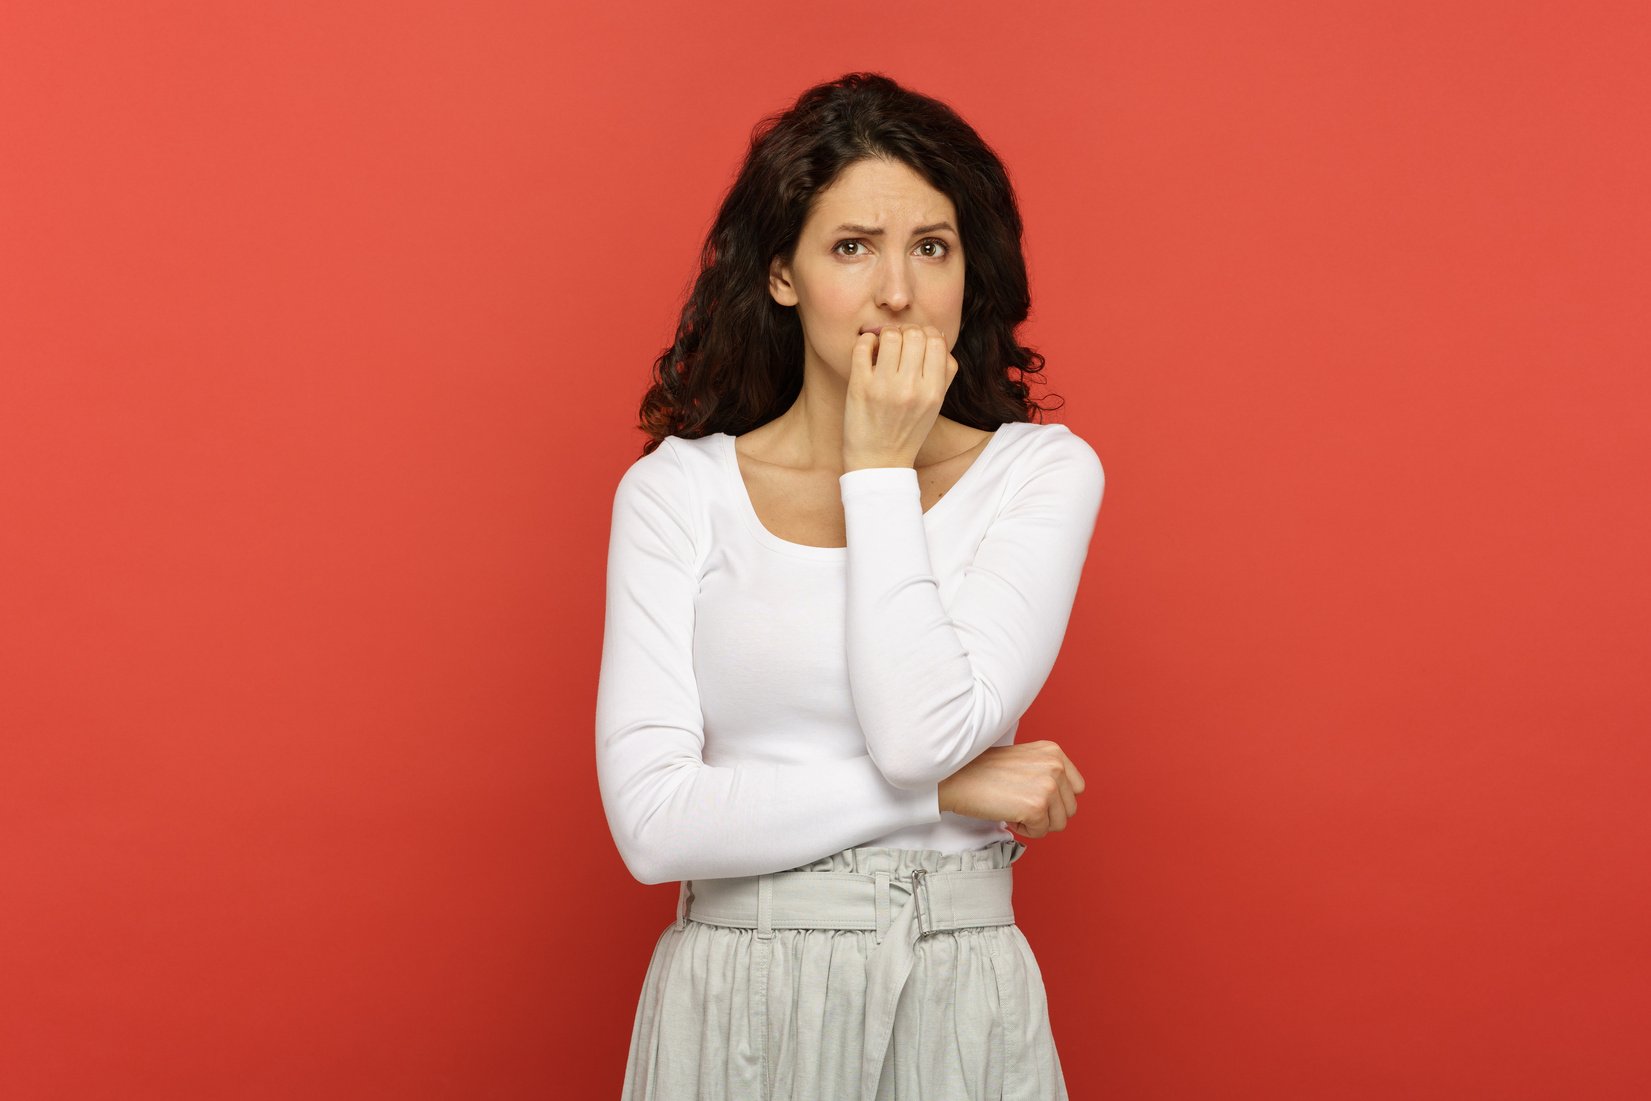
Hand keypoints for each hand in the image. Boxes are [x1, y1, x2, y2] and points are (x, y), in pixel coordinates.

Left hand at [842, 323, 958, 470]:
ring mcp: (883, 387)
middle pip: (915, 334)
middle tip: (900, 342)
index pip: (937, 340)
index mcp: (932, 392)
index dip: (928, 333)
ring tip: (884, 346)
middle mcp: (910, 389)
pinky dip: (865, 342)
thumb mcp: (935, 406)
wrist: (879, 462)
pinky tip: (868, 351)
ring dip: (886, 335)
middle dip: (908, 332)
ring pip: (890, 335)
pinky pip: (862, 347)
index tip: (919, 341)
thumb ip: (943, 373)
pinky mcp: (859, 388)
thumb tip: (938, 336)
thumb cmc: (908, 430)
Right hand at [937, 741, 1085, 838]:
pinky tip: (1007, 812)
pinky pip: (1041, 832)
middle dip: (1046, 813)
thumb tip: (1063, 799)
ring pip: (1059, 823)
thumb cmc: (983, 771)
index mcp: (1054, 752)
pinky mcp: (1037, 807)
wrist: (956, 778)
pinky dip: (1023, 829)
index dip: (1056, 799)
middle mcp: (1055, 766)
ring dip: (1035, 822)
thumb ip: (1047, 772)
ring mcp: (1048, 786)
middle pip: (1070, 809)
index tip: (1032, 795)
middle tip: (1018, 801)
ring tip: (1012, 805)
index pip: (1077, 788)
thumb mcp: (1025, 760)